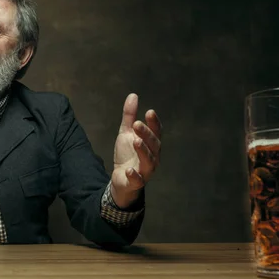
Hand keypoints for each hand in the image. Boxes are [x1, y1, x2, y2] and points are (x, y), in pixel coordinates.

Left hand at [110, 93, 161, 207]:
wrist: (121, 179)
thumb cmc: (127, 154)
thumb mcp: (126, 133)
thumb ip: (129, 116)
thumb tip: (133, 95)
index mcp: (152, 144)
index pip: (156, 132)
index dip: (154, 123)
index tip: (149, 112)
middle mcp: (153, 157)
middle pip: (153, 145)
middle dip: (147, 134)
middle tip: (137, 124)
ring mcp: (146, 170)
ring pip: (149, 161)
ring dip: (143, 151)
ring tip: (136, 141)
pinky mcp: (136, 182)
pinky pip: (138, 180)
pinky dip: (134, 175)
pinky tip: (128, 170)